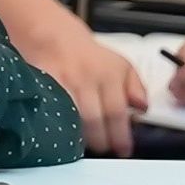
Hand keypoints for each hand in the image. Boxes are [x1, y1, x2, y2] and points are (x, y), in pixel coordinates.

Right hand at [23, 22, 145, 156]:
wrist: (53, 34)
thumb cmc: (88, 56)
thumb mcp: (121, 65)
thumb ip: (137, 89)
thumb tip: (142, 109)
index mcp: (108, 75)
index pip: (116, 112)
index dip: (120, 136)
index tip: (123, 150)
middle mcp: (85, 78)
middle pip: (93, 118)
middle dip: (100, 141)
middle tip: (103, 149)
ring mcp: (62, 80)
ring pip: (71, 116)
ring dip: (78, 136)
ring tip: (84, 145)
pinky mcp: (42, 82)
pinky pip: (51, 108)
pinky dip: (57, 123)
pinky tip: (62, 132)